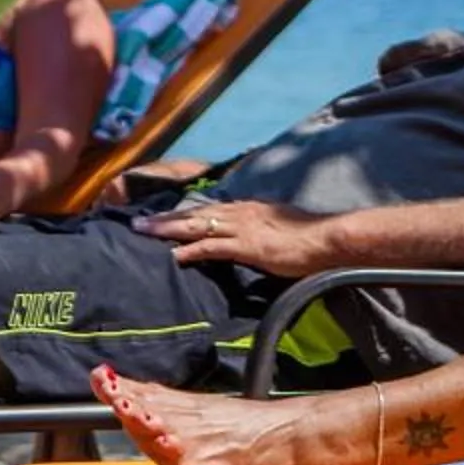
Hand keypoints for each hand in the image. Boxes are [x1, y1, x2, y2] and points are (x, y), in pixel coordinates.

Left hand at [136, 199, 337, 278]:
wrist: (326, 240)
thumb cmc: (308, 239)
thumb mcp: (280, 227)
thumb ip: (262, 230)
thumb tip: (253, 237)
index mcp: (249, 209)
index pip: (210, 209)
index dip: (184, 214)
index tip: (163, 217)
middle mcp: (241, 212)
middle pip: (196, 213)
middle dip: (165, 218)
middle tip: (138, 222)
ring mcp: (243, 228)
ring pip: (197, 225)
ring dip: (168, 229)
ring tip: (144, 233)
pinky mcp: (247, 246)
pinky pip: (212, 246)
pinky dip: (191, 250)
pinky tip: (174, 255)